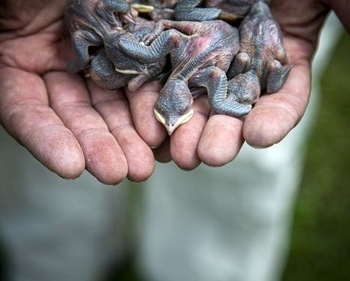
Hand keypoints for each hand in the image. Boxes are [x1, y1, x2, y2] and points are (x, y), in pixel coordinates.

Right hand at [0, 0, 154, 183]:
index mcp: (19, 54)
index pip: (29, 111)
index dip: (48, 140)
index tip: (71, 168)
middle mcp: (59, 61)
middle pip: (79, 115)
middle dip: (99, 146)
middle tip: (122, 173)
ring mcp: (97, 54)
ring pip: (114, 103)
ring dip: (130, 135)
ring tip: (147, 164)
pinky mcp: (131, 42)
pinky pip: (145, 77)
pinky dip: (152, 103)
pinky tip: (164, 126)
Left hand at [129, 0, 347, 169]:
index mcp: (283, 51)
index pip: (283, 97)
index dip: (275, 118)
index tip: (262, 137)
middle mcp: (242, 58)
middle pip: (232, 106)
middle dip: (222, 134)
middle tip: (209, 157)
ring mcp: (205, 49)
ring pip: (195, 95)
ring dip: (186, 125)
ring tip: (177, 153)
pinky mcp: (172, 38)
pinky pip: (162, 70)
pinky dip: (157, 95)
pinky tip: (151, 119)